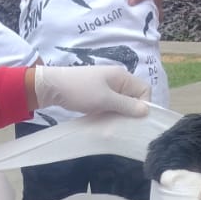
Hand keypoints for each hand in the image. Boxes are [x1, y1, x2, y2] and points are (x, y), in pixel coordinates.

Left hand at [33, 64, 149, 116]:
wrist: (53, 87)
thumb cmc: (80, 90)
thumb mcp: (105, 99)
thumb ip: (126, 105)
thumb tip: (147, 111)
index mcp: (122, 76)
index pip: (145, 90)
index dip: (144, 104)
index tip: (134, 118)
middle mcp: (118, 79)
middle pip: (135, 96)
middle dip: (132, 111)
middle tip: (124, 123)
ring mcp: (108, 86)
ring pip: (124, 102)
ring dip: (121, 113)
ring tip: (113, 122)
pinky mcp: (100, 94)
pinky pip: (113, 104)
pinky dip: (112, 112)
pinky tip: (106, 119)